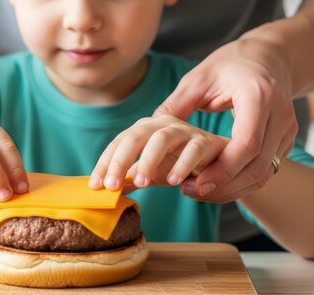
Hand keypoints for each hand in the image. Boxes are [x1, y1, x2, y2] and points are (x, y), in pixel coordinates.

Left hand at [89, 115, 227, 190]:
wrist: (218, 163)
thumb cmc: (180, 164)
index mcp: (144, 130)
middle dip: (120, 160)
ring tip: (141, 183)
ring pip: (161, 139)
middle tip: (111, 185)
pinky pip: (192, 150)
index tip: (94, 186)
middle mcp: (161, 125)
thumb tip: (106, 189)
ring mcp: (183, 130)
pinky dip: (182, 166)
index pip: (119, 143)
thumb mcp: (152, 174)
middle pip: (135, 136)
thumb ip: (131, 178)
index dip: (105, 163)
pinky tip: (175, 183)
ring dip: (148, 161)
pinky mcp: (205, 141)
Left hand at [155, 35, 297, 202]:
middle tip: (191, 191)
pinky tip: (215, 182)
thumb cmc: (231, 64)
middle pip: (257, 166)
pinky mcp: (286, 141)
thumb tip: (148, 127)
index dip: (222, 169)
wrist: (270, 57)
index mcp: (258, 96)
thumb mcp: (200, 78)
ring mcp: (287, 130)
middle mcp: (280, 115)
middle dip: (224, 185)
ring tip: (198, 190)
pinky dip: (241, 182)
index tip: (196, 182)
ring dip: (232, 189)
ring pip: (264, 174)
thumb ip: (177, 104)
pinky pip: (265, 170)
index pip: (247, 144)